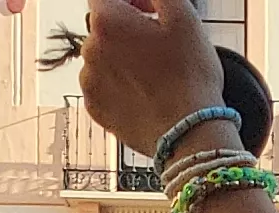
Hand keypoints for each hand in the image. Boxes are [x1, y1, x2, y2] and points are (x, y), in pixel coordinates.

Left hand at [74, 0, 231, 160]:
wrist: (189, 133)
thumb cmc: (189, 76)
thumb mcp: (184, 17)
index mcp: (106, 22)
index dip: (130, 0)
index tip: (149, 11)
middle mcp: (89, 50)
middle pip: (104, 27)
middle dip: (128, 29)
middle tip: (160, 46)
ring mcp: (89, 82)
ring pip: (104, 57)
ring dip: (124, 58)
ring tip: (155, 74)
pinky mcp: (94, 108)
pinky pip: (104, 85)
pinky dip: (120, 84)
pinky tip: (145, 92)